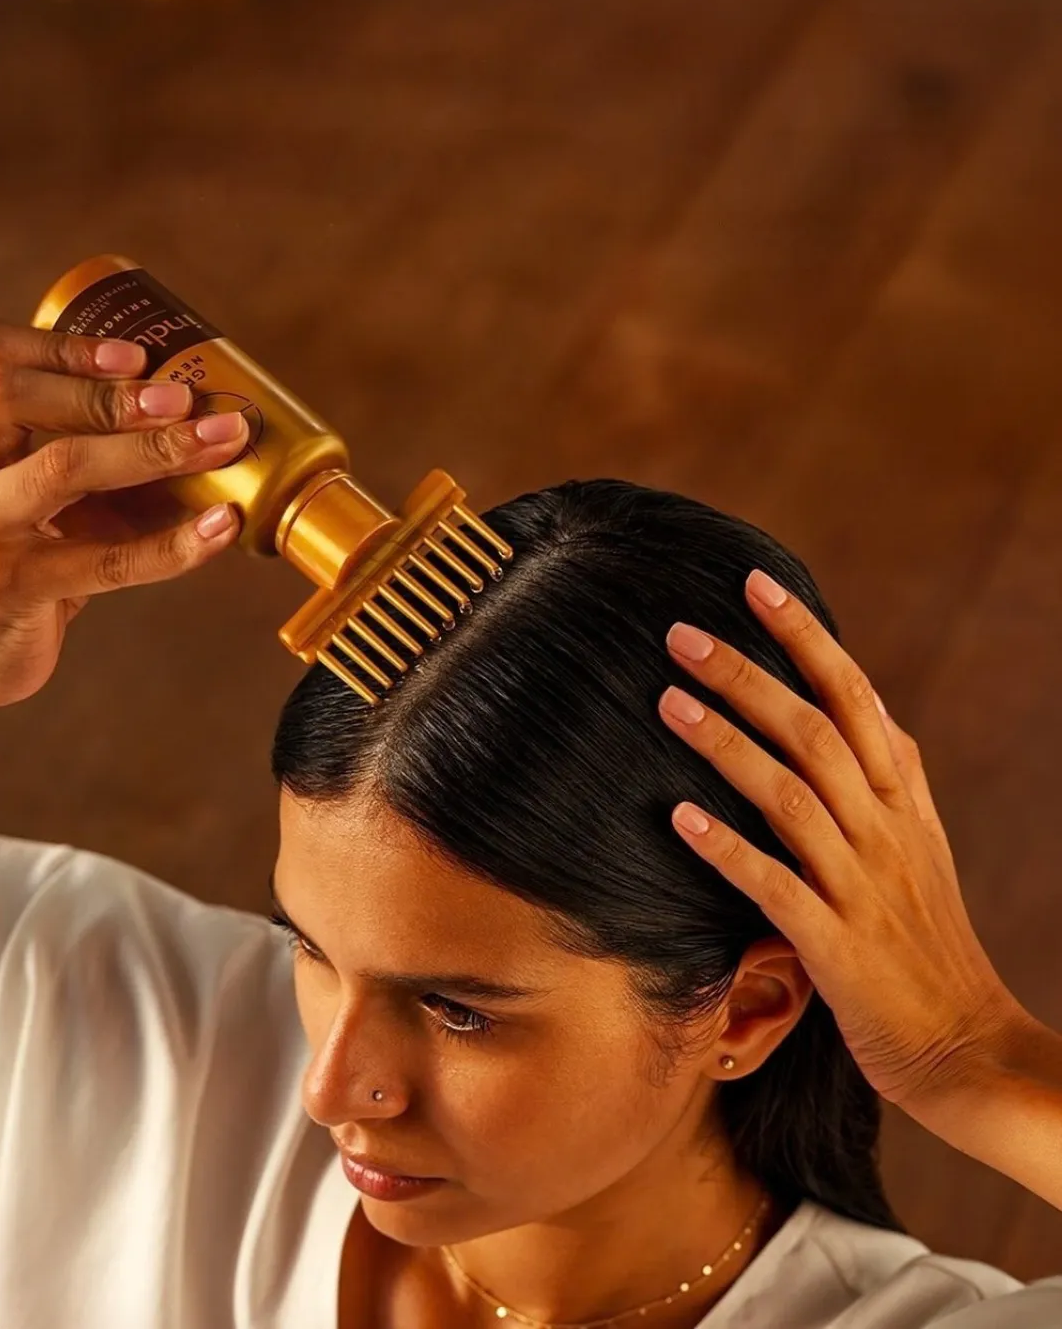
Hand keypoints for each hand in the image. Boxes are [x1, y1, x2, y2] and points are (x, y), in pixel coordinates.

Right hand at [0, 318, 248, 708]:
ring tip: (220, 441)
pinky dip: (175, 541)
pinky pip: (108, 558)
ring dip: (152, 448)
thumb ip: (74, 455)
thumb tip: (188, 420)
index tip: (136, 353)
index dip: (58, 348)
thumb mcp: (26, 495)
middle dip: (108, 390)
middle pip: (12, 398)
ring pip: (62, 466)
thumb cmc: (12, 556)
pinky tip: (221, 525)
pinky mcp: (16, 585)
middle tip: (184, 395)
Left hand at [657, 568, 1029, 1119]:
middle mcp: (885, 832)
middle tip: (681, 634)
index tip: (755, 587)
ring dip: (727, 746)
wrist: (966, 1047)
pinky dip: (728, 850)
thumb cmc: (928, 943)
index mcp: (903, 802)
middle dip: (748, 677)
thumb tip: (867, 700)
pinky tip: (678, 820)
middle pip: (815, 732)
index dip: (807, 639)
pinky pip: (776, 887)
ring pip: (792, 796)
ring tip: (667, 703)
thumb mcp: (923, 845)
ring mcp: (862, 888)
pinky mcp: (838, 947)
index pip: (856, 699)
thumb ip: (894, 774)